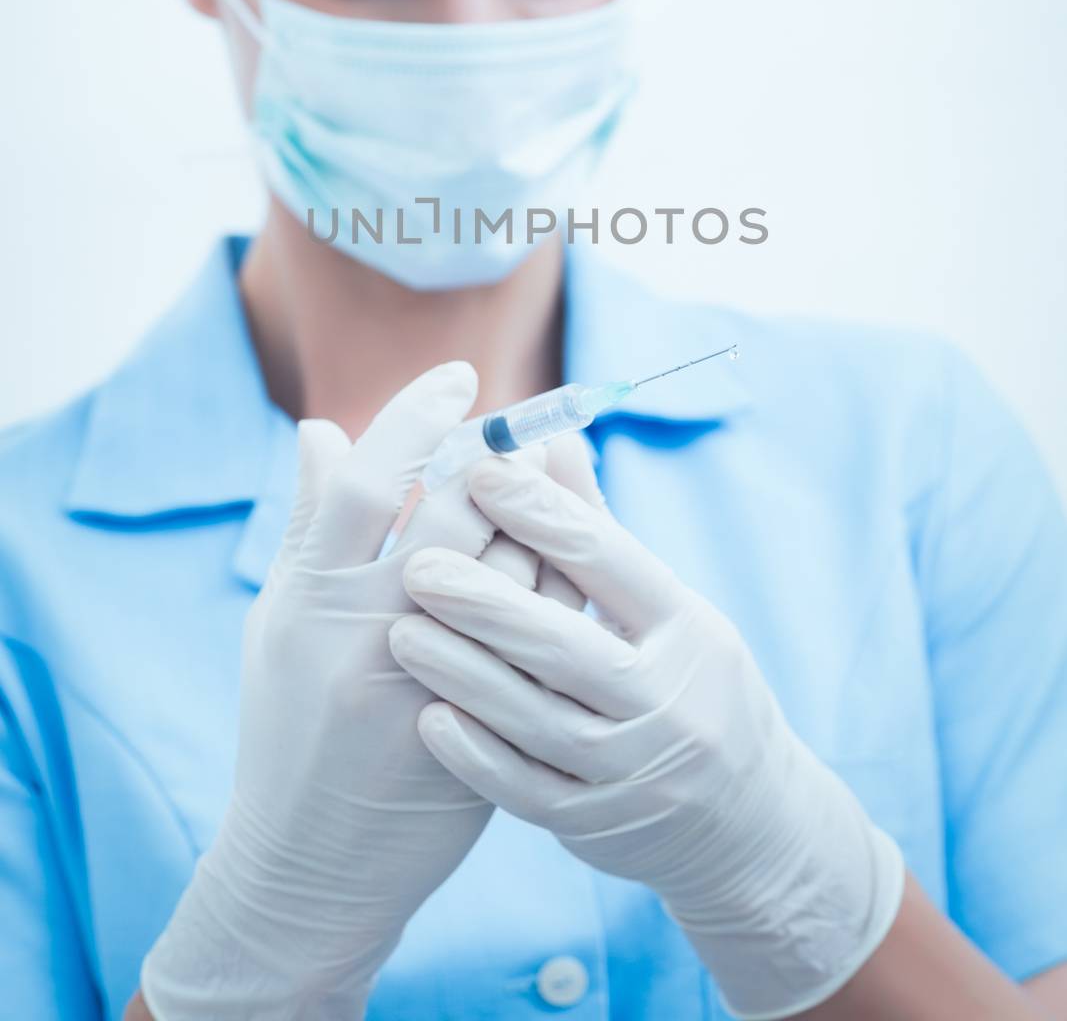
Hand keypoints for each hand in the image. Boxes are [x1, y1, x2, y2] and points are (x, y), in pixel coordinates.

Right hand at [140, 363, 585, 1019]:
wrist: (315, 866)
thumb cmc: (288, 725)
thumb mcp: (280, 621)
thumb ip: (309, 524)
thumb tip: (322, 428)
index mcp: (312, 599)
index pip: (372, 481)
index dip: (419, 418)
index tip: (459, 378)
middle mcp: (373, 637)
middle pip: (458, 515)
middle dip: (499, 460)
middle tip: (522, 429)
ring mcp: (436, 687)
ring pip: (514, 571)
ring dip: (535, 516)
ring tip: (546, 484)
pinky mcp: (488, 728)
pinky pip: (542, 637)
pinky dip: (554, 584)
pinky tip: (557, 558)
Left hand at [389, 449, 905, 1020]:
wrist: (747, 822)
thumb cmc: (687, 680)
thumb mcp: (665, 605)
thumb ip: (598, 528)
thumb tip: (551, 437)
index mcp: (686, 627)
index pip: (609, 561)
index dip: (542, 516)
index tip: (479, 472)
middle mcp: (668, 699)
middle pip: (568, 646)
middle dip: (488, 604)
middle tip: (417, 566)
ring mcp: (635, 770)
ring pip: (539, 720)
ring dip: (466, 675)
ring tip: (401, 632)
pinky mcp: (599, 825)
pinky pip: (529, 792)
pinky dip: (478, 757)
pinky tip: (429, 719)